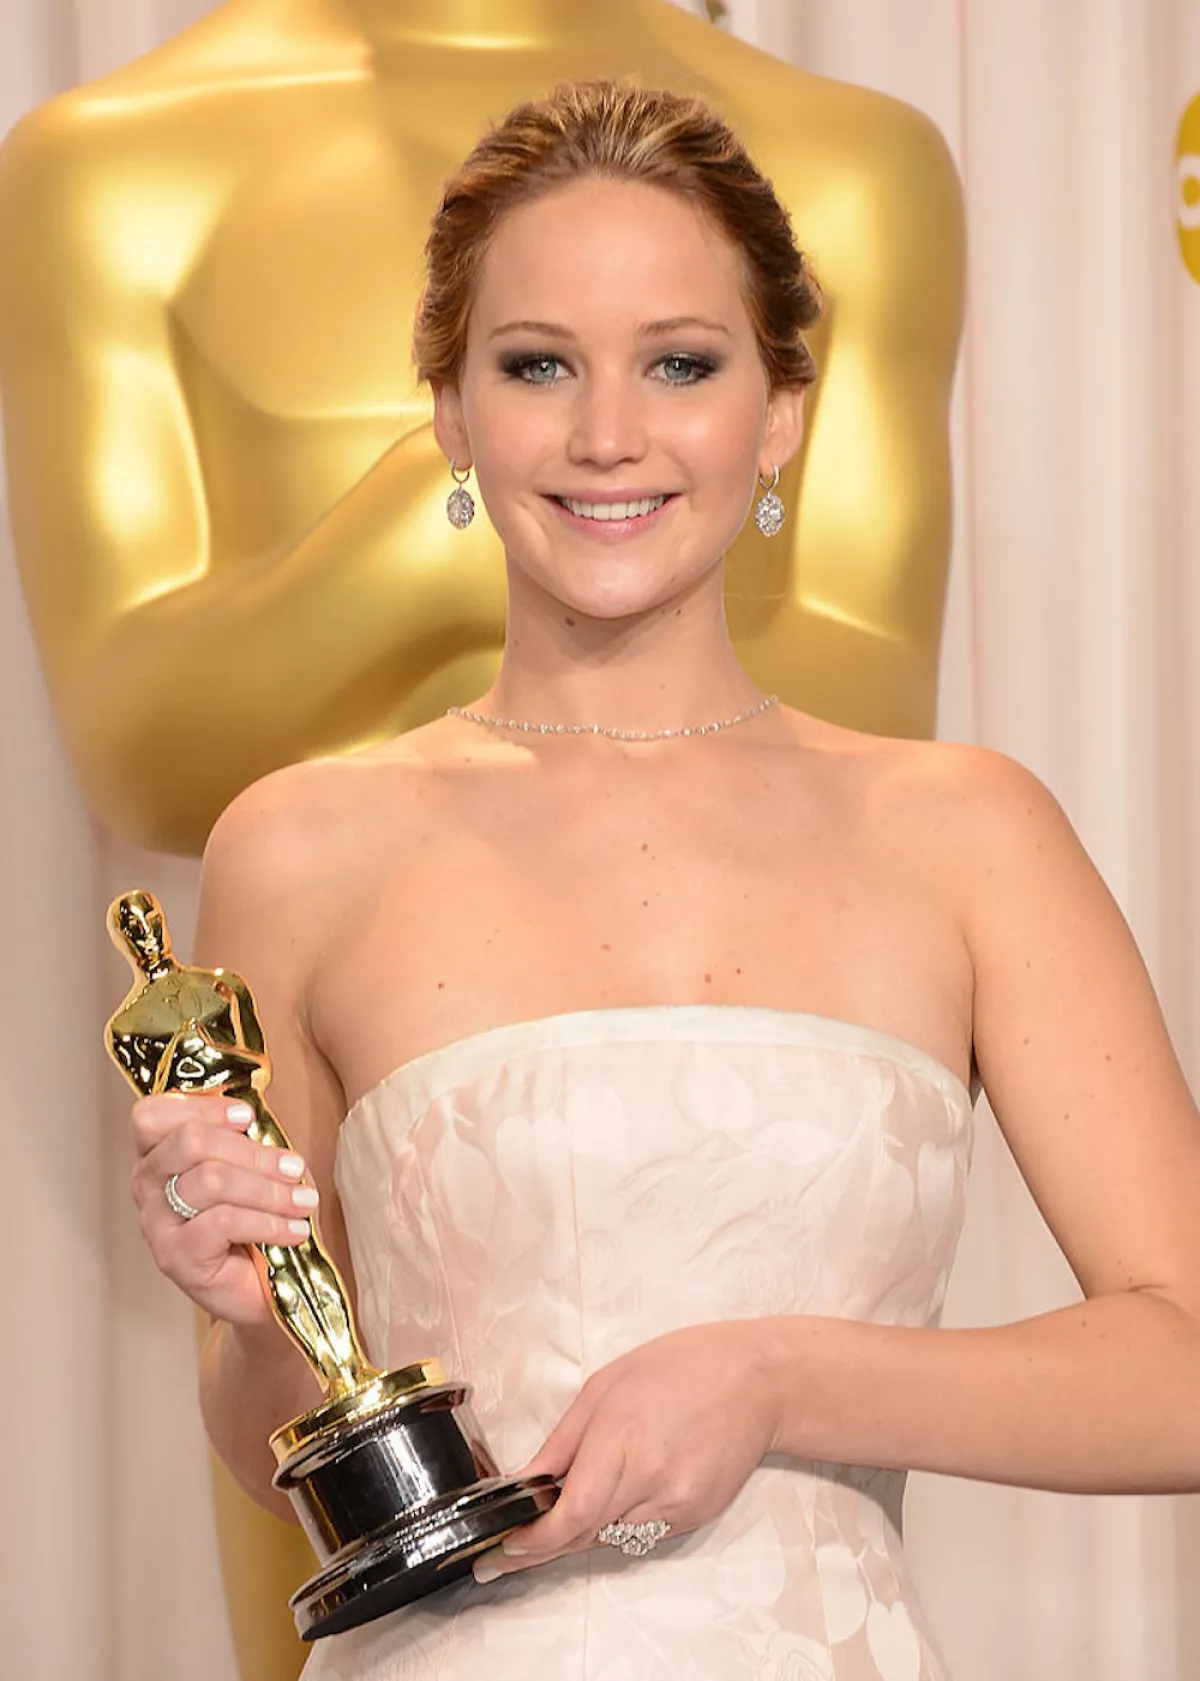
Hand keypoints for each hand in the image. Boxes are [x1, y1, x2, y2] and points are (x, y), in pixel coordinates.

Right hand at [129, 1092, 317, 1324]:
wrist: (264, 1289)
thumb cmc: (259, 1217)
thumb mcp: (256, 1168)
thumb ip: (249, 1141)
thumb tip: (262, 1123)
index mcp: (159, 1152)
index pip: (153, 1114)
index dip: (201, 1107)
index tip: (248, 1117)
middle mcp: (147, 1183)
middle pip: (189, 1141)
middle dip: (252, 1152)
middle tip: (293, 1168)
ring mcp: (155, 1222)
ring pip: (210, 1180)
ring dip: (268, 1190)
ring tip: (303, 1203)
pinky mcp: (173, 1256)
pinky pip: (222, 1221)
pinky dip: (267, 1222)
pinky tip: (294, 1231)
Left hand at [475, 1321, 782, 1582]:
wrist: (757, 1380)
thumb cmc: (680, 1367)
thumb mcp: (605, 1386)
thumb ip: (562, 1442)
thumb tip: (525, 1484)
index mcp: (622, 1439)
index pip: (570, 1516)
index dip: (533, 1541)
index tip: (503, 1549)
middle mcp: (651, 1480)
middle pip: (586, 1535)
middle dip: (546, 1543)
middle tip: (513, 1548)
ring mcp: (678, 1504)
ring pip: (612, 1537)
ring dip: (584, 1529)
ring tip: (571, 1504)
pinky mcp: (695, 1516)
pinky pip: (642, 1531)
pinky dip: (621, 1520)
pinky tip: (624, 1489)